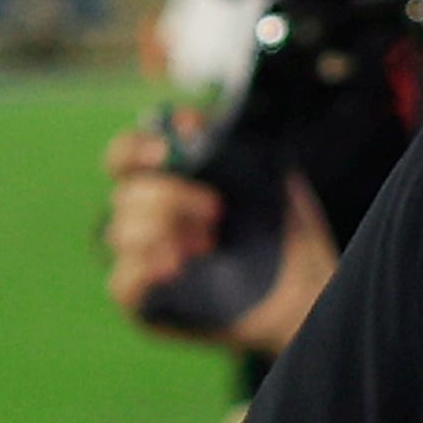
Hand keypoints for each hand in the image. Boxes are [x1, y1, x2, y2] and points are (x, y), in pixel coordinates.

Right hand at [104, 153, 340, 360]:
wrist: (305, 286)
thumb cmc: (280, 228)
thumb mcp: (262, 171)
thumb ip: (222, 140)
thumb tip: (183, 121)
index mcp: (165, 182)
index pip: (123, 157)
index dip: (133, 150)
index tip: (165, 152)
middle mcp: (148, 218)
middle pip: (123, 195)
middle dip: (169, 198)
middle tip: (217, 210)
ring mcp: (143, 260)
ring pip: (117, 233)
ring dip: (159, 231)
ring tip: (208, 245)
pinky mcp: (146, 302)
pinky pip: (121, 283)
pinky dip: (142, 269)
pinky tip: (175, 266)